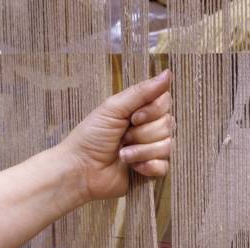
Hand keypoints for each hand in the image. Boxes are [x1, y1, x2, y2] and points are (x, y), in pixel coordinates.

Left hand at [61, 69, 171, 202]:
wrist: (81, 170)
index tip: (133, 117)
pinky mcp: (150, 171)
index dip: (153, 111)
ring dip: (141, 151)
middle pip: (167, 125)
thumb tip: (168, 73)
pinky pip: (164, 166)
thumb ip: (141, 92)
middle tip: (123, 138)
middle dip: (142, 133)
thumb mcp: (113, 108)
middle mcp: (148, 129)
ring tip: (122, 155)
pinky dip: (149, 166)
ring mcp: (150, 150)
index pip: (165, 103)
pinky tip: (134, 168)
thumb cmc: (91, 137)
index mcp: (139, 111)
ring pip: (167, 146)